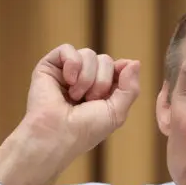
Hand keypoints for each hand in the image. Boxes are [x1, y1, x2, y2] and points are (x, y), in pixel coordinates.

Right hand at [0, 44, 140, 184]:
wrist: (57, 134)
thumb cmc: (85, 130)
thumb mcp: (117, 112)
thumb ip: (130, 88)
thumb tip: (135, 61)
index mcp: (102, 90)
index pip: (118, 68)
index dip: (120, 73)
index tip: (113, 89)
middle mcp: (85, 79)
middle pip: (105, 60)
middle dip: (102, 82)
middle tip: (89, 101)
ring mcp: (68, 72)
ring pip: (89, 54)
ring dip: (86, 78)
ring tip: (75, 96)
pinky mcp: (50, 66)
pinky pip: (68, 49)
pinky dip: (72, 65)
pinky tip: (67, 82)